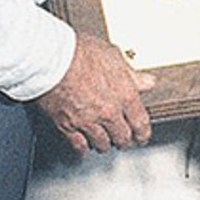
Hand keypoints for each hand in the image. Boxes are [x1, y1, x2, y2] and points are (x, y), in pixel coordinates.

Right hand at [34, 33, 155, 154]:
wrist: (52, 58)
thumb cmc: (82, 52)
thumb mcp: (114, 56)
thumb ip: (132, 74)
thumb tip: (147, 82)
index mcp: (125, 95)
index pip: (141, 123)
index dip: (142, 133)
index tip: (142, 136)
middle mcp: (109, 112)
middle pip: (122, 137)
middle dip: (124, 140)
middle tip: (123, 139)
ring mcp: (88, 121)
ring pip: (102, 144)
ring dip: (105, 144)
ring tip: (105, 141)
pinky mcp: (68, 125)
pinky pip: (79, 145)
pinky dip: (84, 147)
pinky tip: (85, 144)